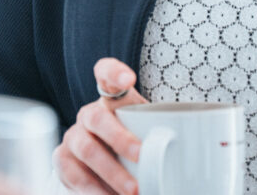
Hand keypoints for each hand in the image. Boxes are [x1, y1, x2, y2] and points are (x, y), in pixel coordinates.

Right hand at [53, 58, 147, 193]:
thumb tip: (194, 138)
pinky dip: (95, 191)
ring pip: (87, 150)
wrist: (104, 165)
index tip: (128, 80)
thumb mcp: (145, 129)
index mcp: (110, 98)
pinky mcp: (62, 160)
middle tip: (141, 155)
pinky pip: (75, 175)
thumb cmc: (132, 142)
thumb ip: (158, 127)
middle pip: (98, 118)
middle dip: (120, 138)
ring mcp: (73, 136)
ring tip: (133, 190)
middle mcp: (88, 113)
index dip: (114, 73)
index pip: (106, 73)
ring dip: (111, 173)